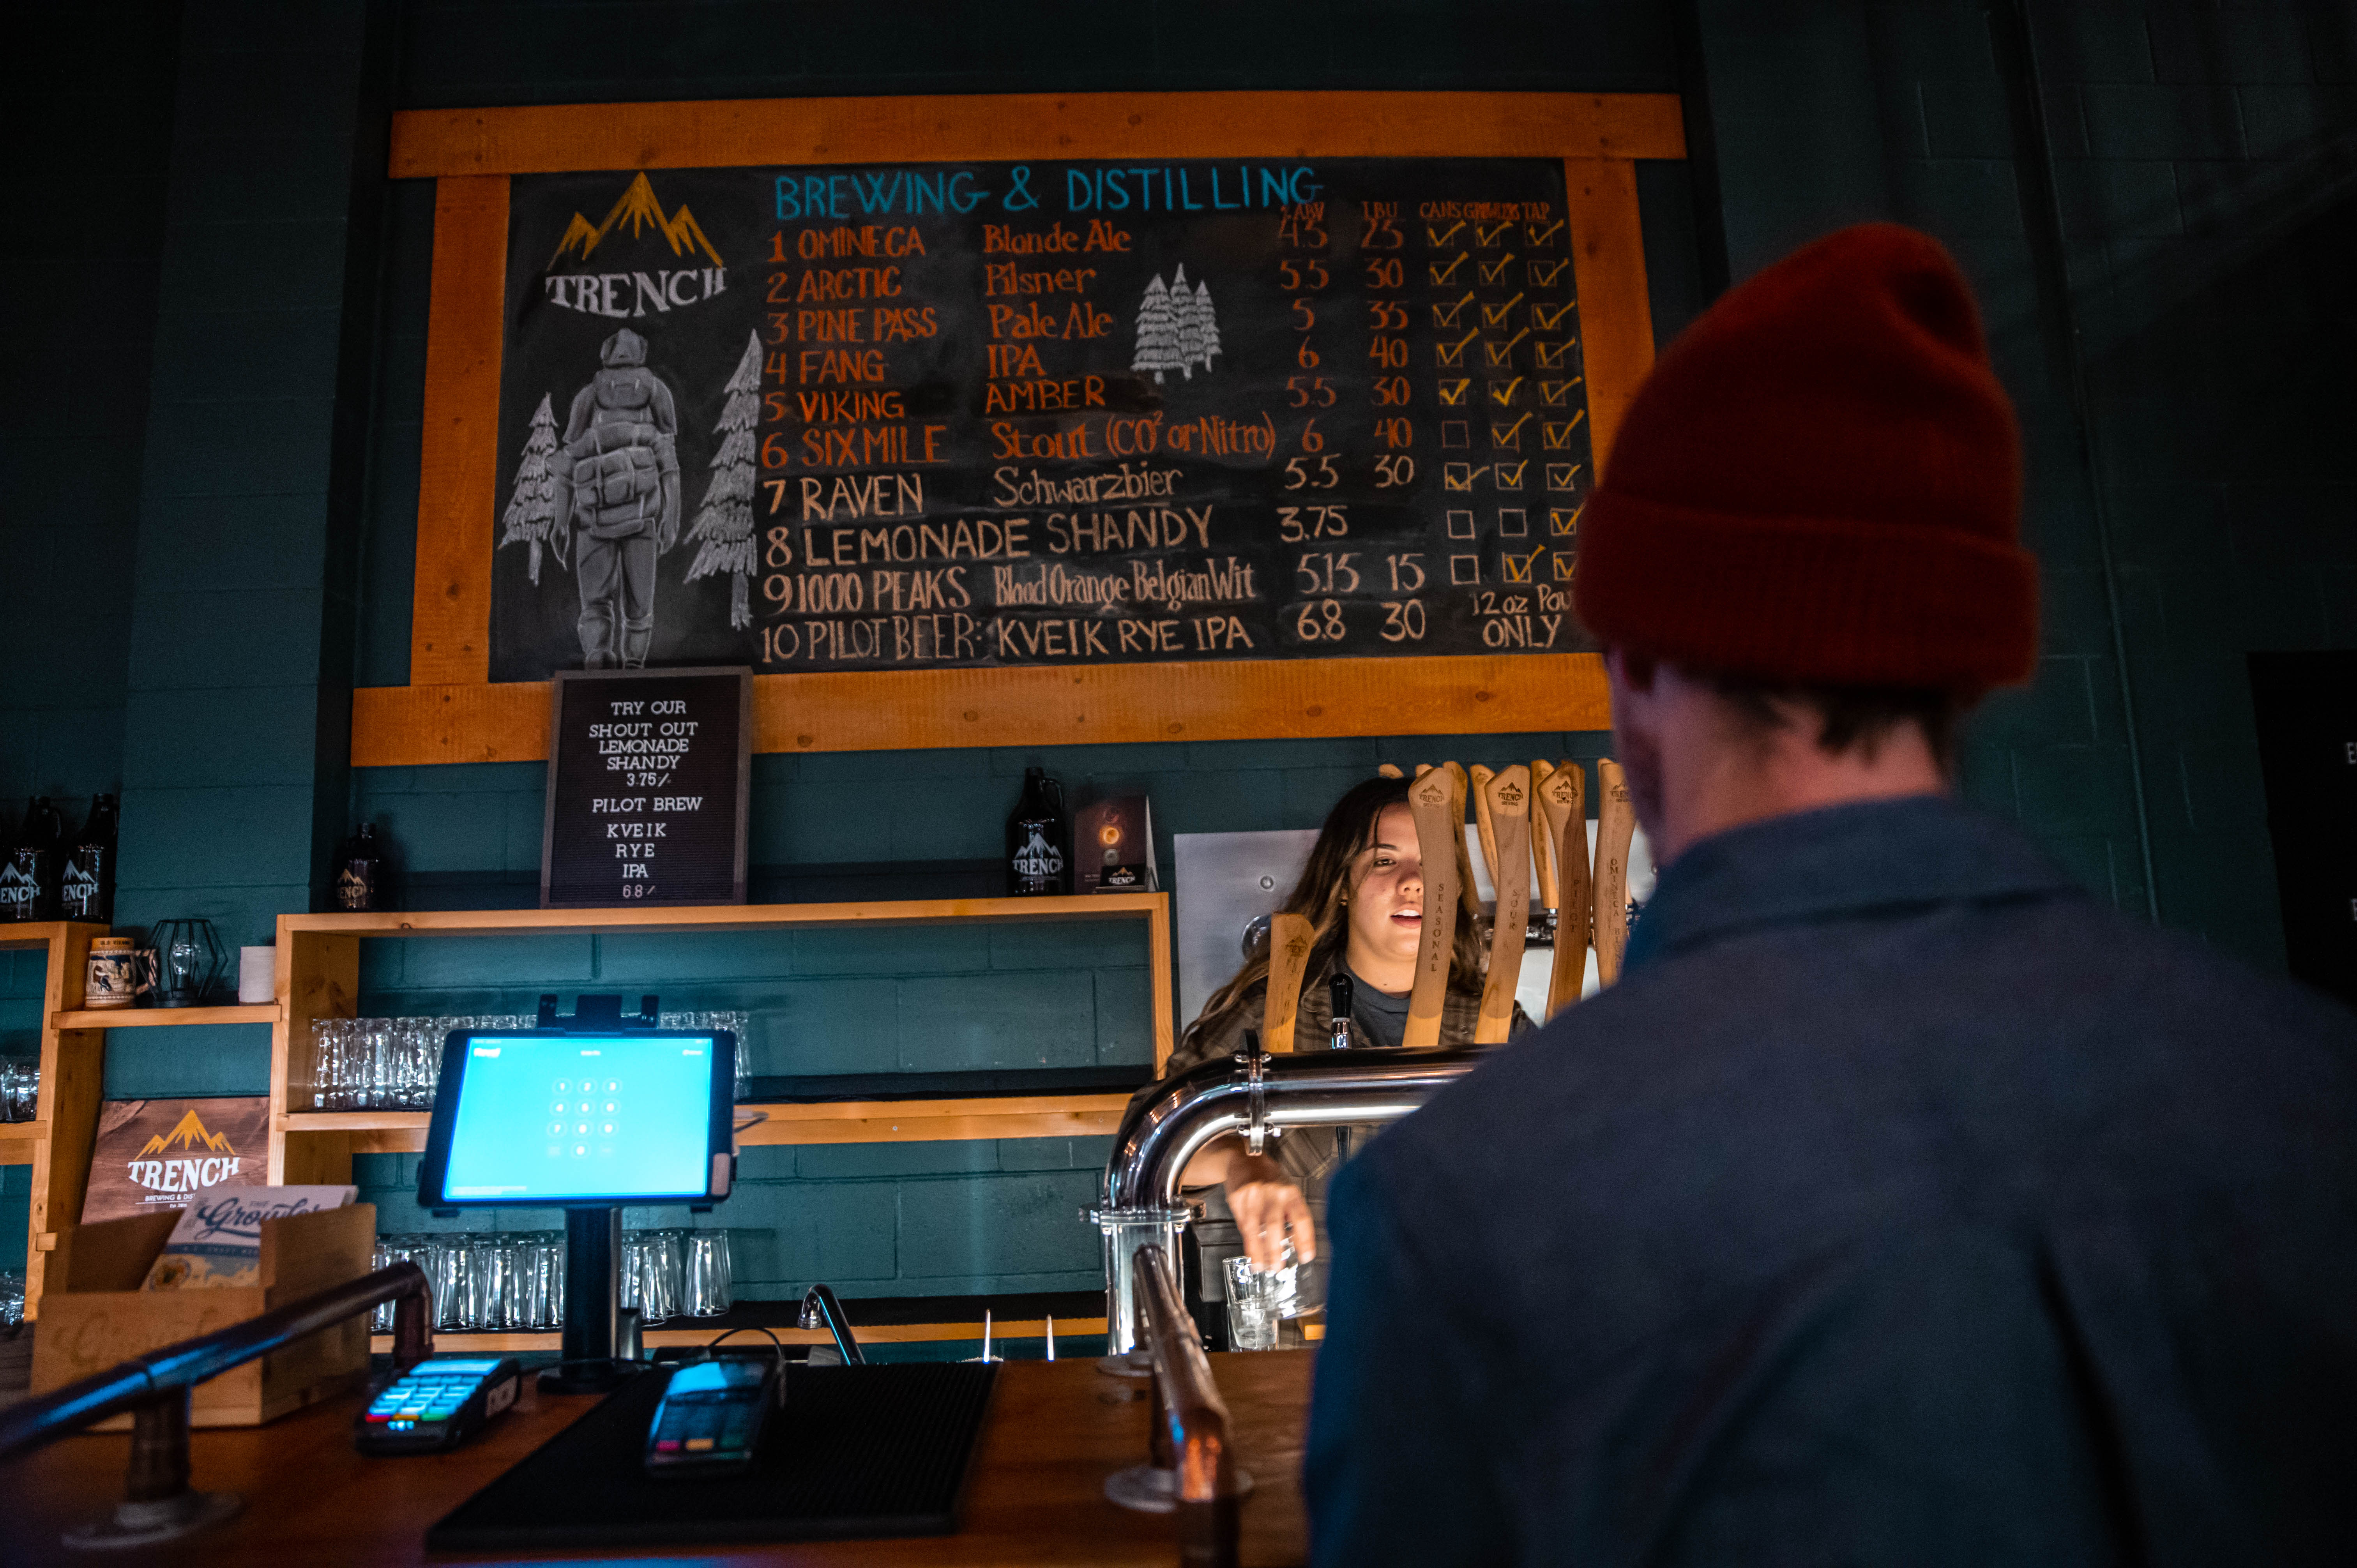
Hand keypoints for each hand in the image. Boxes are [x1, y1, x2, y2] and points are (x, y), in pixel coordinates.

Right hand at [1224, 1153, 1316, 1271]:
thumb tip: (1296, 1245)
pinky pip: (1241, 1222)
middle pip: (1275, 1224)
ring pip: (1254, 1226)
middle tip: (1277, 1267)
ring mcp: (1253, 1194)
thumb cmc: (1270, 1179)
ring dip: (1257, 1249)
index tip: (1306, 1257)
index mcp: (1291, 1193)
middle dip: (1275, 1249)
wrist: (1245, 1159)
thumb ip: (1290, 1215)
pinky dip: (1246, 1239)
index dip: (1305, 1239)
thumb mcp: (1286, 1192)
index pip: (1301, 1217)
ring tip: (1260, 1266)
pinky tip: (1249, 1250)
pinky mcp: (1237, 1196)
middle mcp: (1274, 1192)